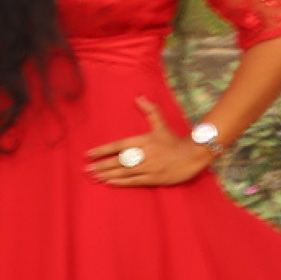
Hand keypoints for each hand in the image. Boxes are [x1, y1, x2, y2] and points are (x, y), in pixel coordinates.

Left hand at [86, 96, 210, 187]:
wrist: (194, 155)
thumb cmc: (174, 140)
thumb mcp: (161, 124)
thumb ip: (150, 111)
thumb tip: (139, 97)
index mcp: (144, 141)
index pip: (118, 146)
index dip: (103, 150)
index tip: (89, 154)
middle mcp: (145, 155)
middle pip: (119, 161)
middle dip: (101, 165)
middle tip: (86, 168)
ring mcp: (149, 168)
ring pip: (124, 172)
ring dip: (108, 174)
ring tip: (94, 176)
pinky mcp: (155, 179)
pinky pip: (134, 181)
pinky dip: (121, 182)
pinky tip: (109, 182)